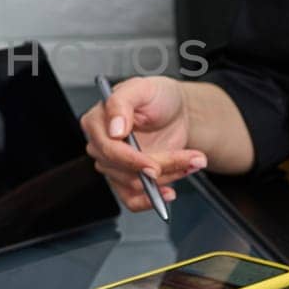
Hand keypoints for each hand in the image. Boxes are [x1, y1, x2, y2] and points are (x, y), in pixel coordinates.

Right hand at [79, 76, 207, 211]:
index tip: (154, 165)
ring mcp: (113, 165)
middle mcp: (101, 146)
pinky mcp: (126, 179)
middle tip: (190, 158)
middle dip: (162, 166)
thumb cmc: (157, 96)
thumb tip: (114, 129)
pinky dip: (151, 200)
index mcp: (97, 122)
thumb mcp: (142, 88)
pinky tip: (169, 192)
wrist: (174, 111)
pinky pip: (131, 200)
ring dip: (168, 176)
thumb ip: (122, 103)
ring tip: (191, 161)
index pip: (108, 149)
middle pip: (125, 170)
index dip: (132, 160)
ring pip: (136, 185)